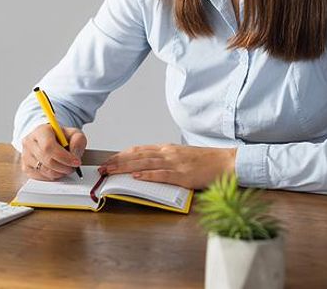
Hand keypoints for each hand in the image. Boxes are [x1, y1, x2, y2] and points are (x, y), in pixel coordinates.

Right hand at [20, 124, 86, 180]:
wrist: (49, 140)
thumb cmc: (60, 137)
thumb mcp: (74, 134)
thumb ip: (78, 141)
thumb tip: (74, 155)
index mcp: (41, 130)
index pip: (49, 146)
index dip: (64, 157)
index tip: (75, 161)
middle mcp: (29, 142)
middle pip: (46, 160)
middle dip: (63, 167)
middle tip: (73, 167)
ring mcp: (25, 155)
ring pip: (44, 170)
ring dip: (59, 173)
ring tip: (66, 168)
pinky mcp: (25, 167)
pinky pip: (40, 177)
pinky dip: (52, 177)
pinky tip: (57, 170)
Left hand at [98, 144, 236, 189]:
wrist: (225, 162)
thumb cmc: (205, 161)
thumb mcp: (181, 156)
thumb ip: (165, 160)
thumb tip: (148, 166)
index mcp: (167, 149)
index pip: (138, 150)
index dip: (121, 154)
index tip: (108, 159)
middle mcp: (167, 153)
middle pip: (137, 155)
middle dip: (117, 161)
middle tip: (102, 167)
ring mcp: (174, 163)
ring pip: (144, 164)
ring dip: (125, 167)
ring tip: (110, 171)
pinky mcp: (182, 175)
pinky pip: (161, 174)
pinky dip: (147, 175)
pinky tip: (136, 176)